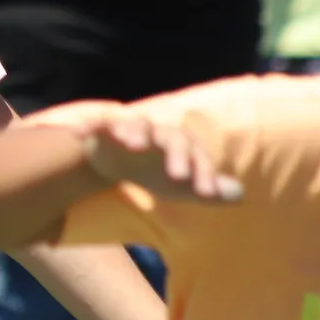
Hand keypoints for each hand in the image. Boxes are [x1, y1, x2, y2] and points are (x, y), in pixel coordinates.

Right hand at [77, 110, 242, 204]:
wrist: (118, 159)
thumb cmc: (155, 172)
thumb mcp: (182, 187)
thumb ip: (208, 190)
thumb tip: (241, 195)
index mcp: (181, 145)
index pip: (198, 156)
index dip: (204, 173)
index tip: (207, 194)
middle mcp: (158, 133)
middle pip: (171, 139)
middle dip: (175, 156)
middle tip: (177, 177)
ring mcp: (131, 129)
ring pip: (136, 125)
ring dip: (134, 131)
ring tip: (132, 145)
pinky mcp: (106, 130)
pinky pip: (98, 125)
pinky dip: (89, 126)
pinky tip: (78, 134)